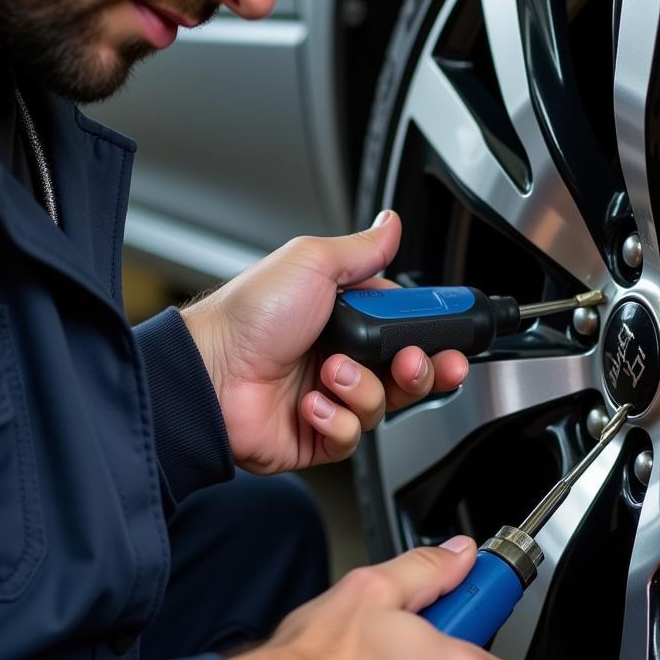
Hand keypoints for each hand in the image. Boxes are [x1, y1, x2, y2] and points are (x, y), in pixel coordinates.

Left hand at [180, 211, 468, 473]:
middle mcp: (345, 358)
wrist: (209, 371)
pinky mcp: (318, 434)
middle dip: (418, 371)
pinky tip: (308, 402)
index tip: (450, 342)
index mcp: (349, 318)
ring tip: (328, 373)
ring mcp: (332, 398)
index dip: (436, 338)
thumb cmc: (250, 314)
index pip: (411, 330)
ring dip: (361, 389)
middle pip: (410, 374)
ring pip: (383, 407)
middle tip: (408, 363)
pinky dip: (334, 419)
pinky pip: (352, 436)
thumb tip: (391, 223)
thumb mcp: (312, 264)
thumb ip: (363, 250)